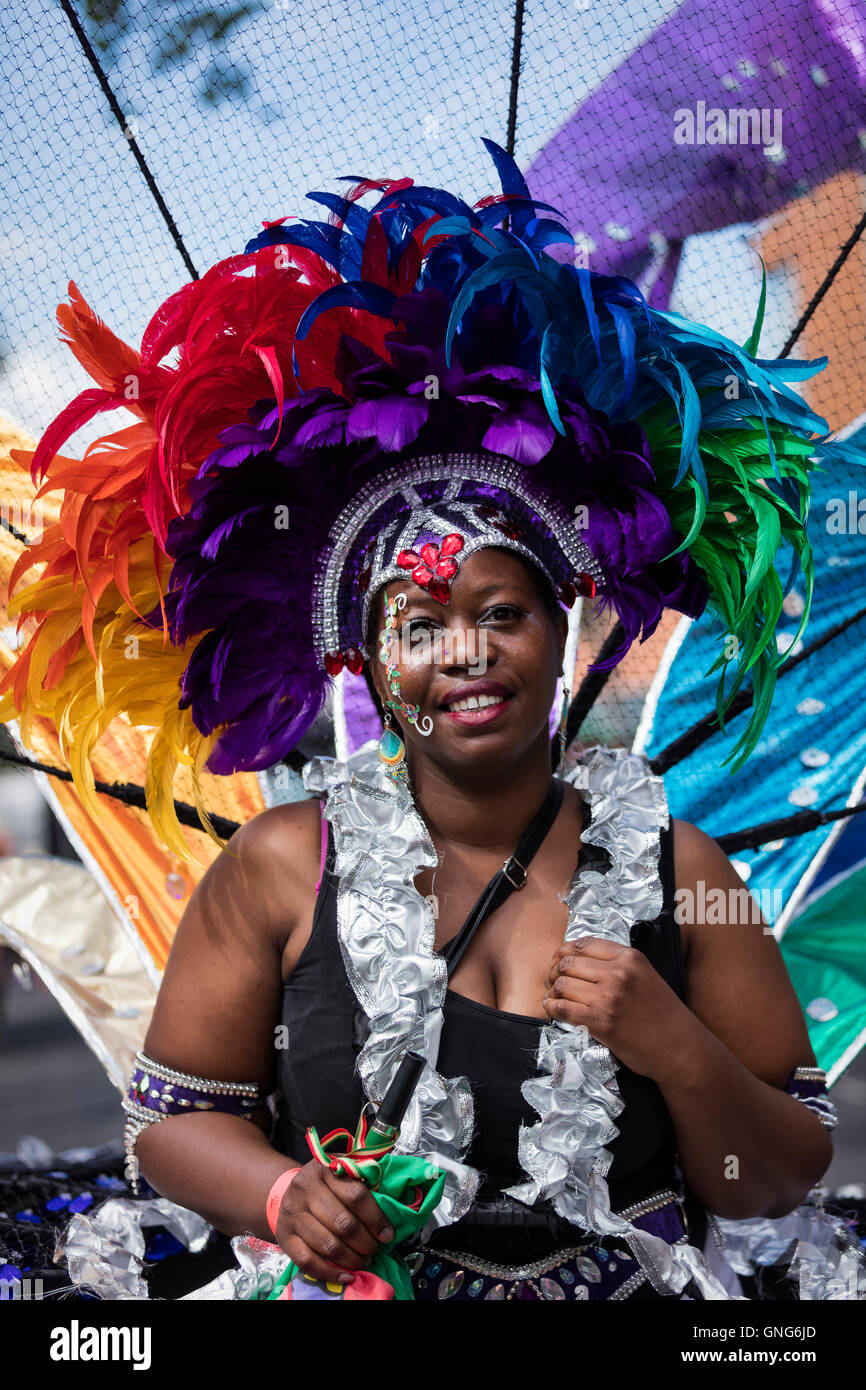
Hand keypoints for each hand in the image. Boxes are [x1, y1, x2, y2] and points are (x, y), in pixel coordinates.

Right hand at [274, 1160, 393, 1283]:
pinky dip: (330, 1272)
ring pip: (328, 1245)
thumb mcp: (344, 1170)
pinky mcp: (284, 1236)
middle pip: (343, 1223)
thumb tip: (397, 1199)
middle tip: (374, 1249)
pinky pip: (308, 1261)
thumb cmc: (327, 1183)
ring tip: (363, 1260)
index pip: (356, 1195)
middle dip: (365, 1242)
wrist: (291, 1190)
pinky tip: (346, 1275)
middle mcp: (304, 1188)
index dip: (375, 1218)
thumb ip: (367, 1178)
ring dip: (352, 1259)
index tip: (387, 1234)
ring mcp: (292, 1214)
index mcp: (324, 1169)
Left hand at [542, 937, 697, 1082]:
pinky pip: (562, 1008)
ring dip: (553, 991)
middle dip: (554, 971)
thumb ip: (617, 964)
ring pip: (561, 984)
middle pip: (567, 962)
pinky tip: (554, 1009)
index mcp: (630, 957)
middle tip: (553, 981)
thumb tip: (578, 959)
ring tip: (555, 997)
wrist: (681, 1048)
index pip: (583, 944)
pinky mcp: (601, 1022)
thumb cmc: (663, 1014)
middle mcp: (618, 973)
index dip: (564, 952)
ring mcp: (609, 998)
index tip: (560, 962)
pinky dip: (552, 1008)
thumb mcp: (645, 976)